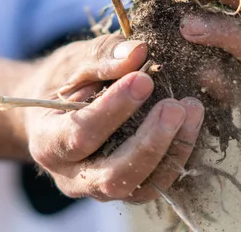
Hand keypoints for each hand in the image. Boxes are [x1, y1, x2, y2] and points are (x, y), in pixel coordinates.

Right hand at [19, 34, 204, 202]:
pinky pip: (158, 184)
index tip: (143, 79)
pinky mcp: (129, 189)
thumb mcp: (75, 61)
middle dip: (148, 142)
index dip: (113, 109)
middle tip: (174, 106)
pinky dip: (179, 154)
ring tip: (193, 109)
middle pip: (112, 176)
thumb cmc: (65, 81)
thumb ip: (103, 56)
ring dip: (171, 149)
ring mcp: (101, 189)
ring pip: (140, 187)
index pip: (80, 135)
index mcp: (47, 143)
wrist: (60, 109)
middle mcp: (72, 176)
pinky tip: (192, 122)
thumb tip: (138, 52)